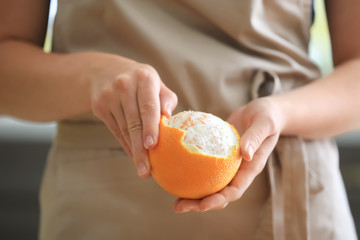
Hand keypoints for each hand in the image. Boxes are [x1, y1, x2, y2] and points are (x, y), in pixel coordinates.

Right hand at [90, 54, 177, 178]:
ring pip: (124, 129)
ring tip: (142, 169)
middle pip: (134, 122)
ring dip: (133, 151)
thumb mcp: (155, 84)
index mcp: (144, 77)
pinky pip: (115, 130)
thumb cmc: (141, 82)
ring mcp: (108, 95)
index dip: (150, 126)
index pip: (148, 106)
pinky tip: (133, 156)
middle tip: (146, 170)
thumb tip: (168, 117)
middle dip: (140, 149)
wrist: (106, 71)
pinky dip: (125, 144)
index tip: (152, 145)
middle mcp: (124, 85)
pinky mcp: (99, 106)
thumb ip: (166, 99)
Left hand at [173, 97, 282, 211]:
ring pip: (208, 184)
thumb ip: (256, 137)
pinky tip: (173, 167)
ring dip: (191, 194)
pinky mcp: (217, 156)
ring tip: (172, 198)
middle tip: (178, 206)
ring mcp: (226, 165)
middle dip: (199, 204)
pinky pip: (202, 166)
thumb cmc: (267, 116)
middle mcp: (237, 171)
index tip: (203, 205)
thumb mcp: (265, 123)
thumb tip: (246, 154)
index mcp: (249, 169)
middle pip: (217, 194)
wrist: (263, 111)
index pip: (234, 191)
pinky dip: (189, 171)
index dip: (219, 200)